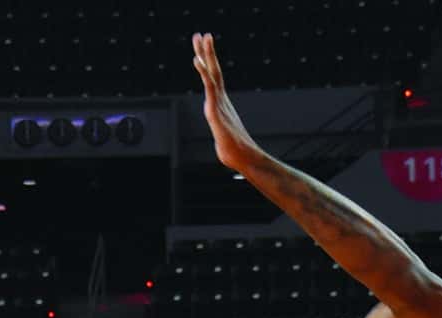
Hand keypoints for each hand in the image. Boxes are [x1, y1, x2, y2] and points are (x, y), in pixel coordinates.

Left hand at [192, 33, 260, 173]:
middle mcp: (221, 99)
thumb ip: (220, 135)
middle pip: (213, 70)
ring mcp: (219, 103)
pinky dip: (203, 72)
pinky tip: (197, 60)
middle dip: (207, 51)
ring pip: (212, 73)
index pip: (213, 79)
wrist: (244, 158)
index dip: (208, 62)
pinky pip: (209, 86)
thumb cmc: (234, 152)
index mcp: (221, 104)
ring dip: (206, 54)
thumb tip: (224, 143)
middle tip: (203, 34)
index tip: (204, 48)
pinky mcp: (216, 109)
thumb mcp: (223, 140)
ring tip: (202, 37)